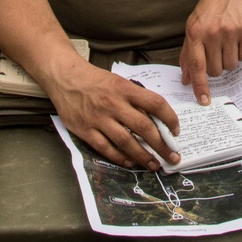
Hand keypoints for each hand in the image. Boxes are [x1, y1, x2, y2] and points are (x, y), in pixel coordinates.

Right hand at [44, 57, 180, 170]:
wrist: (65, 77)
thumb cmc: (94, 80)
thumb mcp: (118, 82)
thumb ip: (135, 98)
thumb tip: (156, 119)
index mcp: (124, 88)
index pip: (155, 103)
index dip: (170, 118)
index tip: (176, 130)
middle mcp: (113, 103)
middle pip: (144, 127)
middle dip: (161, 145)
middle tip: (172, 157)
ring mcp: (99, 118)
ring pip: (126, 142)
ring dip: (143, 156)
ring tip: (154, 164)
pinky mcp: (86, 130)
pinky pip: (106, 148)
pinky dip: (120, 158)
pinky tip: (130, 162)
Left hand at [179, 0, 241, 105]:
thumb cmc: (210, 10)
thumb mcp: (192, 27)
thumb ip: (187, 54)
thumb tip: (186, 79)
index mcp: (195, 32)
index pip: (196, 65)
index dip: (199, 85)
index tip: (204, 100)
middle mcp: (212, 32)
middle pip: (215, 70)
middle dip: (216, 66)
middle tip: (217, 52)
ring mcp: (230, 31)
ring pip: (231, 65)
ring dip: (230, 59)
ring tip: (227, 42)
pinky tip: (238, 39)